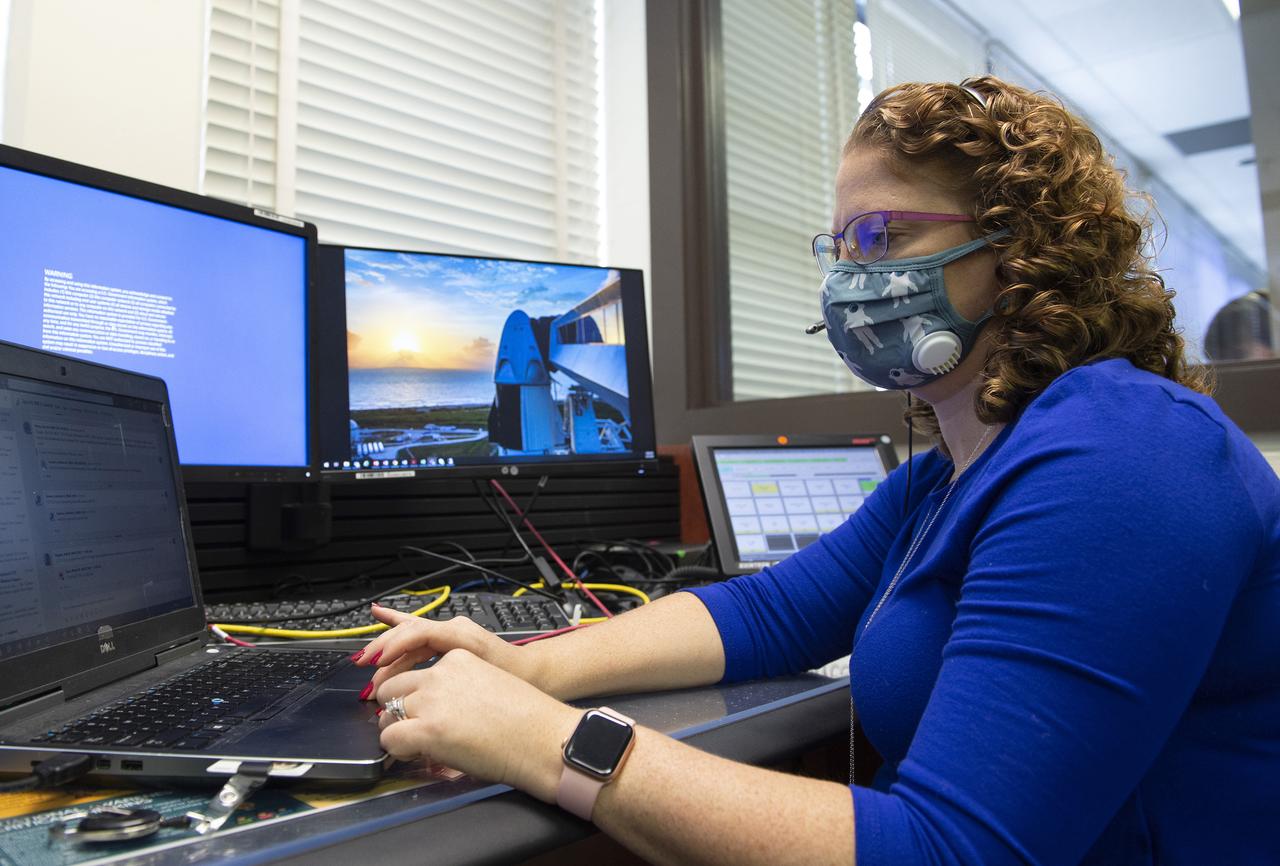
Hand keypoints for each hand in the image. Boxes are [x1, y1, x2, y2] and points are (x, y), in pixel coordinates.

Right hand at [352, 604, 537, 696]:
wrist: (535, 673)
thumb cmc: (514, 678)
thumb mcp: (482, 682)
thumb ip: (449, 684)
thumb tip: (414, 694)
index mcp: (460, 635)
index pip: (418, 632)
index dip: (393, 647)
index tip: (375, 662)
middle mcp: (454, 629)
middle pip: (409, 632)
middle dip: (383, 648)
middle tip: (362, 665)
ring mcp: (452, 632)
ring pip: (411, 634)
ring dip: (388, 649)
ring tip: (366, 659)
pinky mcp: (451, 640)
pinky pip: (419, 633)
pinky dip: (399, 629)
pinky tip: (381, 614)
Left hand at [375, 647, 579, 800]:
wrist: (542, 738)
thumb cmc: (526, 719)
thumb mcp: (488, 683)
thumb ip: (458, 686)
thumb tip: (436, 706)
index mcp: (458, 658)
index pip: (414, 669)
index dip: (411, 692)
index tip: (415, 706)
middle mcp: (441, 674)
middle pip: (392, 686)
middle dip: (396, 708)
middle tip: (409, 726)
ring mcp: (432, 700)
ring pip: (387, 711)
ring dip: (395, 727)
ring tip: (414, 742)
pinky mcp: (428, 729)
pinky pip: (390, 737)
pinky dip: (395, 747)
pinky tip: (414, 752)